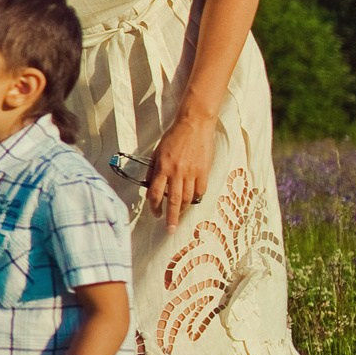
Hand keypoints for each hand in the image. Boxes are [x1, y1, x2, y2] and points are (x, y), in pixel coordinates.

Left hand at [145, 115, 214, 229]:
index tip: (155, 213)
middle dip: (170, 217)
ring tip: (179, 216)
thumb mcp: (157, 151)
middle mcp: (177, 172)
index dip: (154, 206)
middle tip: (170, 229)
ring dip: (182, 209)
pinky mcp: (204, 171)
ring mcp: (192, 173)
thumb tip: (151, 185)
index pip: (155, 193)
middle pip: (172, 201)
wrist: (194, 125)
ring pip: (187, 198)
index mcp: (163, 167)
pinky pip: (200, 190)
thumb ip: (154, 169)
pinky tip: (192, 201)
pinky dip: (196, 198)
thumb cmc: (174, 136)